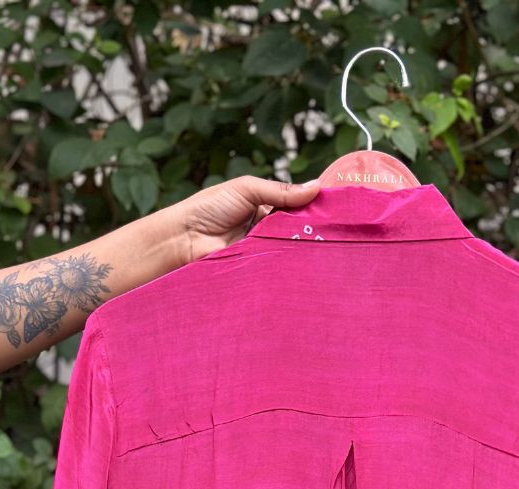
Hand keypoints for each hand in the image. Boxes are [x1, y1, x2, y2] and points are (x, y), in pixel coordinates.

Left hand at [174, 175, 321, 262]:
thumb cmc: (208, 208)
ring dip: (300, 249)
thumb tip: (315, 186)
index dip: (312, 209)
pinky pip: (277, 269)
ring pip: (289, 251)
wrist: (183, 239)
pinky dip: (287, 267)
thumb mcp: (246, 190)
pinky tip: (302, 266)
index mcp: (264, 207)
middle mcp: (265, 230)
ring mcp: (262, 252)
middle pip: (296, 231)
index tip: (334, 211)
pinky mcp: (257, 271)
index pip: (295, 208)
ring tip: (323, 249)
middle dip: (311, 231)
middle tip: (333, 232)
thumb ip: (280, 191)